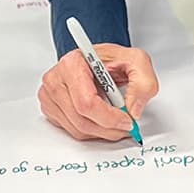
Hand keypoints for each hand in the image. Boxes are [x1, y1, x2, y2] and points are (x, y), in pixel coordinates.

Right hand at [38, 43, 156, 141]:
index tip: (127, 120)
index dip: (110, 117)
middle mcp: (56, 80)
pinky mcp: (50, 109)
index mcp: (72, 65)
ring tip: (115, 119)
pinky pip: (73, 131)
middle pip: (82, 120)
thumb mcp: (137, 61)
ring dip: (102, 131)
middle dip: (110, 128)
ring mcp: (50, 95)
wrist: (97, 61)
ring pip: (78, 129)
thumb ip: (143, 83)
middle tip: (126, 125)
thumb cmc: (111, 60)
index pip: (87, 102)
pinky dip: (92, 131)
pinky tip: (101, 118)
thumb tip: (133, 109)